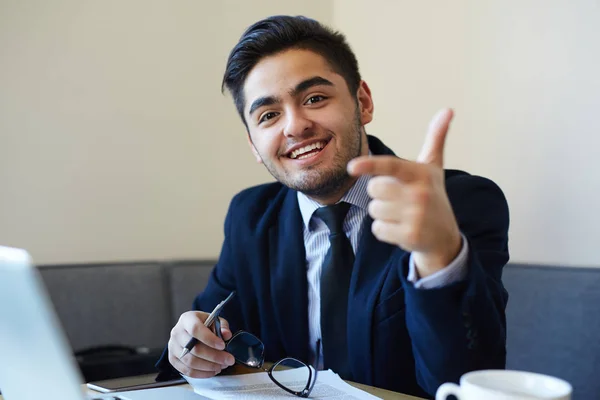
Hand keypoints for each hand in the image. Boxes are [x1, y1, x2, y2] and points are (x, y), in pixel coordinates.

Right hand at [168, 311, 235, 377]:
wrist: (191, 330)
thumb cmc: (204, 324)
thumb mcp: (215, 320)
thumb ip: (222, 326)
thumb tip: (226, 335)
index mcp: (187, 319)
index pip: (195, 329)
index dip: (209, 339)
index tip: (222, 346)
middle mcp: (177, 332)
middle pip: (194, 348)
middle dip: (214, 356)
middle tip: (229, 360)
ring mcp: (173, 347)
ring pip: (191, 362)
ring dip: (209, 366)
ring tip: (222, 366)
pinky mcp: (173, 360)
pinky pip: (187, 371)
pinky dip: (202, 373)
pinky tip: (213, 371)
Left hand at [347, 108, 461, 277]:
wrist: (445, 236)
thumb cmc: (433, 196)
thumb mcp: (434, 168)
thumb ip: (435, 139)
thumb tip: (448, 109)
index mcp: (421, 174)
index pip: (391, 166)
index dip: (370, 165)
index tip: (352, 167)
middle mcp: (420, 194)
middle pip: (374, 188)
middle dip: (380, 194)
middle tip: (399, 198)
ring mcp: (415, 217)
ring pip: (373, 210)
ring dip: (382, 213)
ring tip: (401, 214)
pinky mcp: (410, 236)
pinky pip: (377, 229)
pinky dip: (384, 230)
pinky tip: (401, 229)